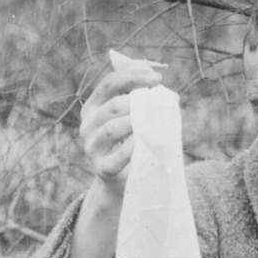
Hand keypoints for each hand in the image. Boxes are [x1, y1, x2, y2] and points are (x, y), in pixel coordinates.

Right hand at [79, 64, 163, 191]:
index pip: (109, 83)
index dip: (133, 77)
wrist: (120, 181)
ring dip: (137, 123)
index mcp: (92, 107)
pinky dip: (133, 148)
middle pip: (113, 106)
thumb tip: (170, 96)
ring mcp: (91, 147)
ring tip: (155, 123)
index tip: (158, 79)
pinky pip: (118, 156)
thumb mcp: (132, 120)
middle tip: (159, 106)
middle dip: (139, 103)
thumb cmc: (130, 143)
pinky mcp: (102, 168)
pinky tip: (146, 143)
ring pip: (112, 129)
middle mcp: (87, 125)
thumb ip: (145, 103)